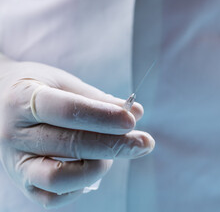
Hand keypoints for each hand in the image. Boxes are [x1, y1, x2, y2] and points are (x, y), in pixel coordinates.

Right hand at [0, 55, 154, 207]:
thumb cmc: (37, 87)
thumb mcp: (63, 81)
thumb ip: (98, 98)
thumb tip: (137, 112)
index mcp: (24, 98)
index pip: (68, 110)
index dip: (104, 117)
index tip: (132, 120)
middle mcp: (15, 132)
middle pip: (70, 144)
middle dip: (114, 145)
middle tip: (144, 143)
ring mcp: (15, 161)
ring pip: (57, 178)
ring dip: (96, 168)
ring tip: (111, 154)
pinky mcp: (20, 181)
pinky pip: (50, 198)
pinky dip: (79, 188)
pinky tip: (93, 169)